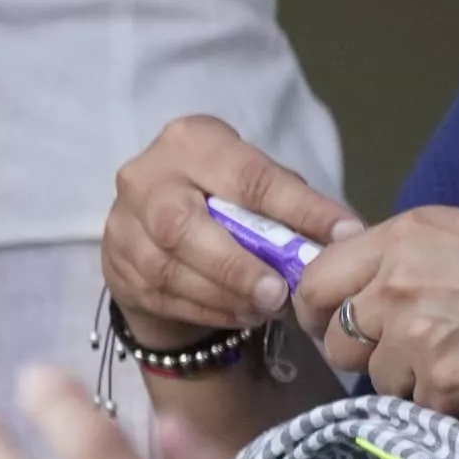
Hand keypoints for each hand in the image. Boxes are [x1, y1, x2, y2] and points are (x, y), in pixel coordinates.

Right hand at [101, 115, 355, 352]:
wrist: (155, 222)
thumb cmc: (221, 195)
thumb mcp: (253, 183)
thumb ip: (287, 206)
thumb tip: (342, 237)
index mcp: (189, 143)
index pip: (247, 177)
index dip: (298, 208)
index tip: (343, 235)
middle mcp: (145, 178)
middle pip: (181, 225)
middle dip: (235, 265)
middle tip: (279, 292)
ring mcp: (122, 225)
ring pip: (166, 269)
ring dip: (223, 295)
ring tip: (267, 308)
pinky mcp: (115, 266)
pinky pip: (161, 296)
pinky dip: (207, 311)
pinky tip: (241, 315)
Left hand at [287, 206, 458, 416]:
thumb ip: (409, 258)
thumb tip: (367, 286)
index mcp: (402, 237)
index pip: (314, 281)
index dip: (319, 311)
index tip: (333, 325)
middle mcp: (397, 281)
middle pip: (336, 339)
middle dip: (364, 353)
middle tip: (411, 352)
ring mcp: (416, 332)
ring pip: (377, 378)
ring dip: (411, 379)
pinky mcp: (443, 378)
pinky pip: (418, 404)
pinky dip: (447, 401)